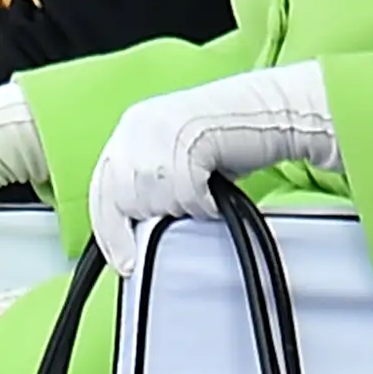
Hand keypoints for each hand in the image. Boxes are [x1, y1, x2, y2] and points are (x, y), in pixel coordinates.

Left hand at [88, 62, 339, 273]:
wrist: (270, 109)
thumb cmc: (230, 137)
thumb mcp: (175, 156)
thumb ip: (147, 183)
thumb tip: (133, 231)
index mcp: (130, 129)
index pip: (102, 191)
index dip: (111, 232)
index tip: (126, 263)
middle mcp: (138, 126)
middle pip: (127, 200)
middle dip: (157, 213)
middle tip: (187, 202)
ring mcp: (161, 130)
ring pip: (155, 199)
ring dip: (182, 207)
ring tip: (203, 192)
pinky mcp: (189, 136)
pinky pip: (185, 193)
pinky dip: (202, 203)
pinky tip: (214, 192)